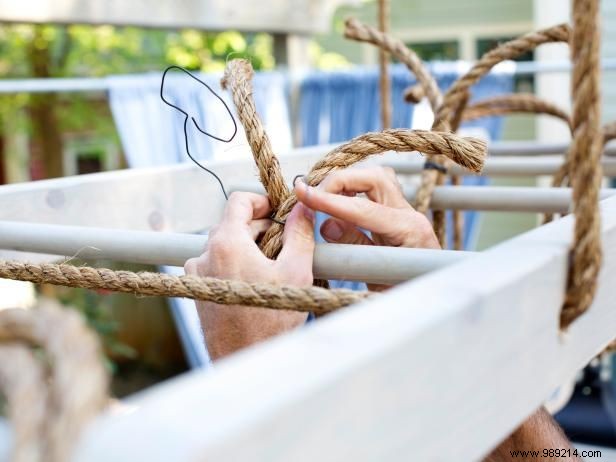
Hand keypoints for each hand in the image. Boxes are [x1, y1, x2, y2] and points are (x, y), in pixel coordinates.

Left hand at [184, 192, 314, 359]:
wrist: (244, 362)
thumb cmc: (269, 321)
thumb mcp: (296, 272)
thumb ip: (299, 233)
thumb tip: (302, 208)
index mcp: (226, 243)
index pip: (239, 200)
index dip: (262, 201)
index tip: (278, 212)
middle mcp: (205, 254)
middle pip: (234, 223)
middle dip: (261, 228)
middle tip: (285, 244)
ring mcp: (197, 272)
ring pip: (226, 243)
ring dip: (249, 247)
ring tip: (273, 268)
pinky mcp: (197, 287)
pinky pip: (217, 262)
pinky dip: (236, 263)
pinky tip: (257, 282)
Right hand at [294, 166, 439, 289]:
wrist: (431, 304)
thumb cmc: (408, 296)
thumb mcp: (377, 281)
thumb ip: (354, 251)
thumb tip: (327, 224)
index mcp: (410, 231)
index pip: (363, 207)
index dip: (330, 200)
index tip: (304, 195)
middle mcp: (410, 215)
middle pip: (374, 178)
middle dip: (339, 181)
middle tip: (311, 195)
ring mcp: (405, 213)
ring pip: (375, 179)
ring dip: (346, 183)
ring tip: (320, 197)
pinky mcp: (397, 216)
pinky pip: (374, 192)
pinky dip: (351, 192)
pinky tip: (335, 204)